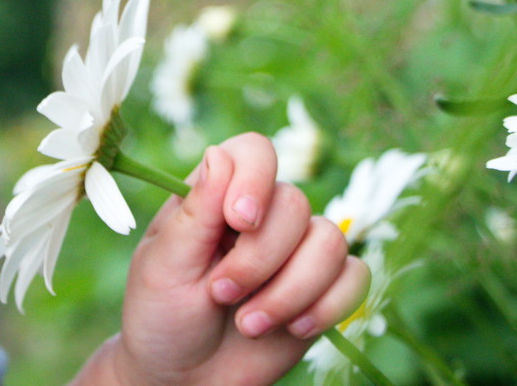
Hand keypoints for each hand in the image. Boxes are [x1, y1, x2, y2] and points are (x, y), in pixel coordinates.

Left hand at [94, 133, 369, 385]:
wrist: (185, 379)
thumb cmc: (161, 317)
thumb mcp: (164, 266)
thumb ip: (195, 212)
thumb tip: (217, 153)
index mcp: (216, 194)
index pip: (254, 152)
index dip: (255, 179)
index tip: (238, 222)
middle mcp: (262, 213)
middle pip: (295, 204)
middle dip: (260, 260)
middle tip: (220, 295)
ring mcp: (296, 250)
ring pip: (330, 240)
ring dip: (291, 291)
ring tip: (249, 324)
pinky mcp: (323, 288)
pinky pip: (355, 276)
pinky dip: (328, 306)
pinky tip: (293, 329)